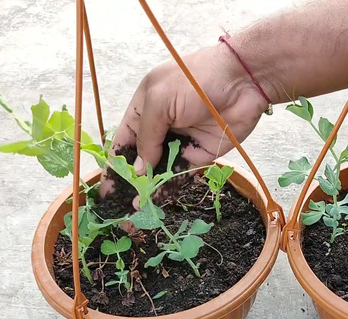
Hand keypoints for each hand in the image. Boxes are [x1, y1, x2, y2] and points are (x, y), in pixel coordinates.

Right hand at [99, 43, 268, 197]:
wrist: (241, 81)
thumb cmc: (195, 80)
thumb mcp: (159, 101)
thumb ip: (147, 136)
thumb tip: (139, 170)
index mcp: (144, 109)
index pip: (123, 141)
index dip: (115, 164)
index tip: (106, 188)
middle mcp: (161, 127)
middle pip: (141, 160)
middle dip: (131, 182)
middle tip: (119, 206)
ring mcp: (181, 142)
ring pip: (161, 171)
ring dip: (149, 189)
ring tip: (137, 209)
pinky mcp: (202, 155)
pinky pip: (183, 175)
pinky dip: (171, 188)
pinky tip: (159, 200)